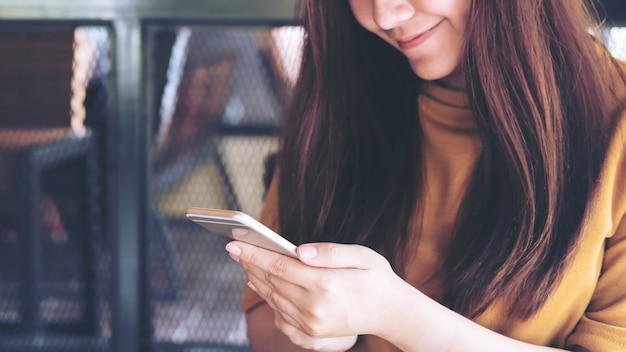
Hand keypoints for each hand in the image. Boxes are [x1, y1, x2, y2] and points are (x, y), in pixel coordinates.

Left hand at [226, 241, 404, 349]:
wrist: (391, 313)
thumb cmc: (377, 279)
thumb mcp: (362, 256)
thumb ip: (330, 252)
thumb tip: (299, 250)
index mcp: (326, 284)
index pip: (280, 266)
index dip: (254, 254)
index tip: (234, 244)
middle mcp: (314, 307)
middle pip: (271, 282)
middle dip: (250, 264)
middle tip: (234, 249)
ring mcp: (311, 324)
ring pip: (272, 298)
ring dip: (255, 279)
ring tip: (245, 262)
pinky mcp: (311, 334)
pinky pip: (280, 314)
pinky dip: (267, 298)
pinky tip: (262, 284)